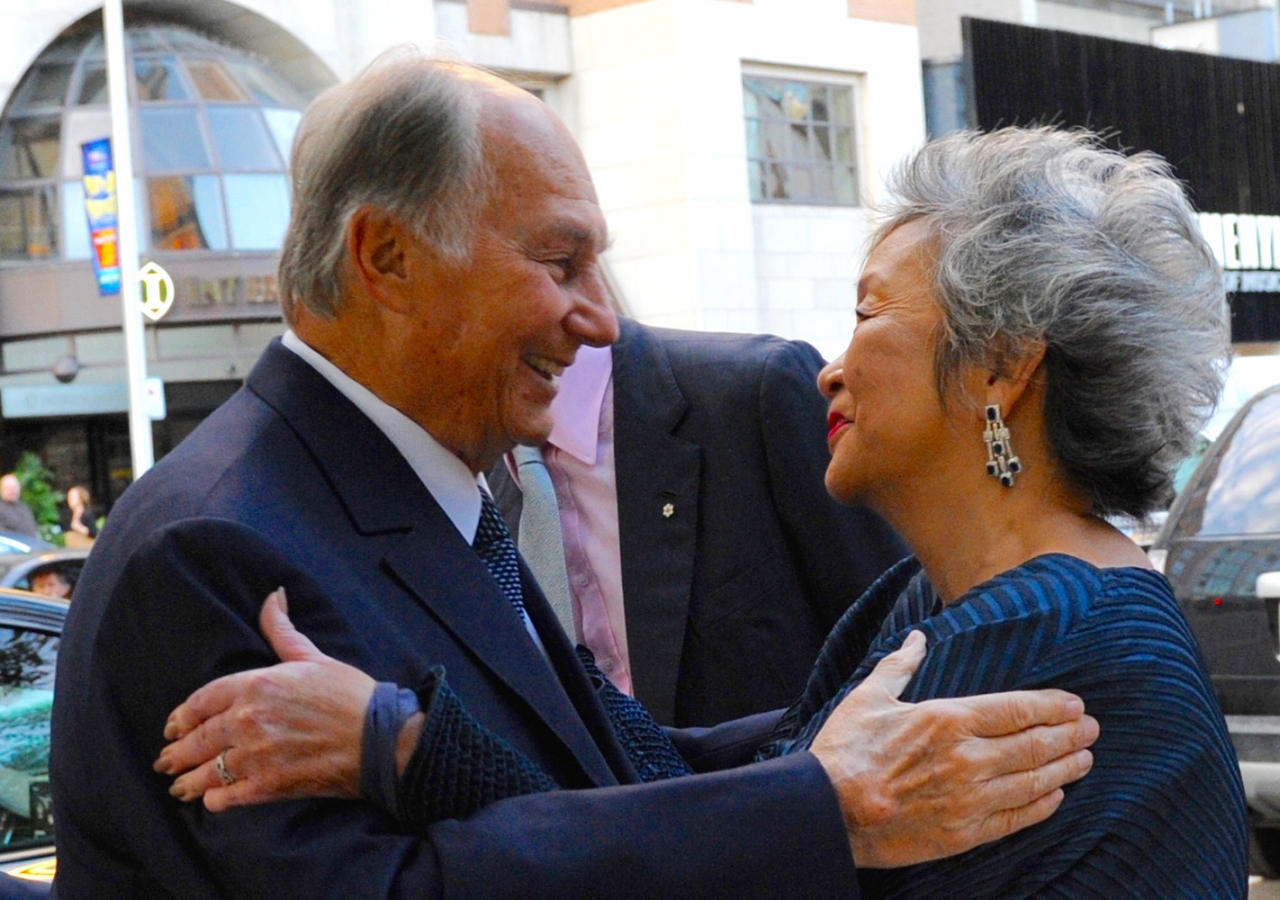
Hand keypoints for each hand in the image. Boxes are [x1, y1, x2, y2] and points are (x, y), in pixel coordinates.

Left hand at [153, 588, 376, 810]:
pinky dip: (215, 800)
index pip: (202, 701)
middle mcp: (248, 720)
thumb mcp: (313, 657)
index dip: (182, 716)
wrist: (380, 738)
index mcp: (256, 684)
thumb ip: (283, 630)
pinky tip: (210, 801)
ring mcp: (255, 756)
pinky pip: (226, 797)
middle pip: (198, 738)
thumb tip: (273, 597)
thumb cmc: (350, 694)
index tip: (173, 727)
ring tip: (178, 787)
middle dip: (177, 753)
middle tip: (166, 761)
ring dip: (188, 781)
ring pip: (206, 771)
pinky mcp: (268, 786)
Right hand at [810, 630, 1097, 867]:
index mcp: (947, 719)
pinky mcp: (963, 833)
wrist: (829, 810)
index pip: (1016, 709)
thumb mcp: (870, 697)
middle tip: (1092, 730)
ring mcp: (969, 799)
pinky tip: (1056, 797)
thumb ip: (900, 666)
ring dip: (1064, 769)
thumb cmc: (846, 750)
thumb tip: (918, 638)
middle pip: (1034, 745)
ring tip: (1085, 760)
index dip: (1052, 706)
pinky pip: (1015, 819)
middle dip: (1069, 736)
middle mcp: (967, 758)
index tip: (1075, 705)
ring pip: (1032, 781)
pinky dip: (1041, 807)